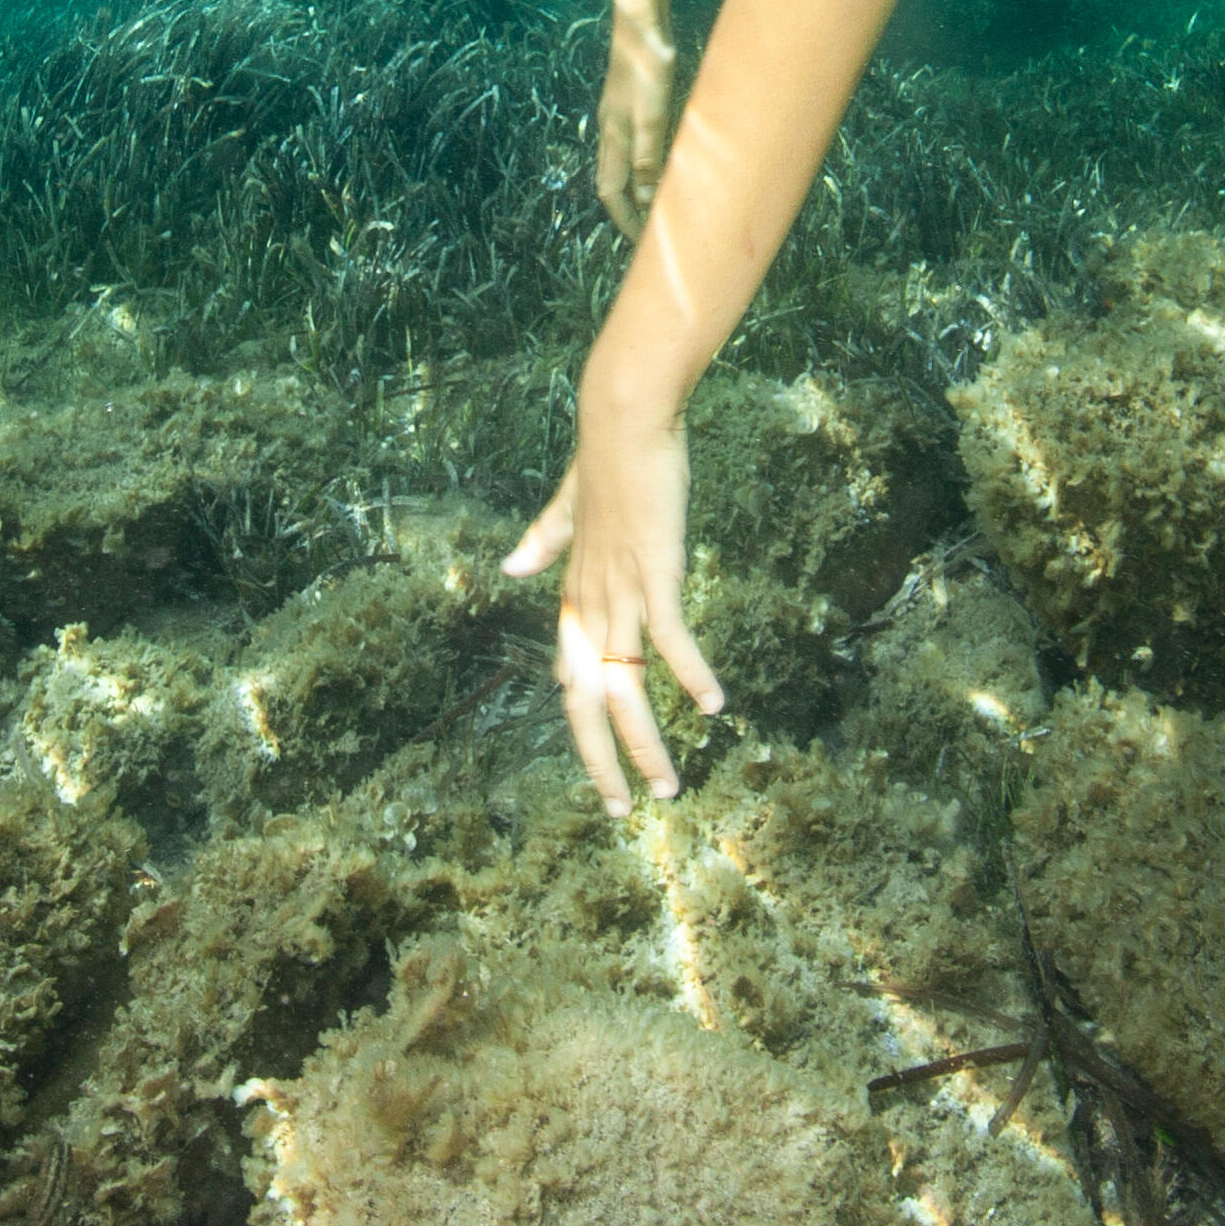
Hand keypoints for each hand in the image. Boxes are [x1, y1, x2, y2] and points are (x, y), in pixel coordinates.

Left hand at [505, 385, 720, 810]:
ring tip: (669, 785)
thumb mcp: (567, 510)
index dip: (585, 730)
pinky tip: (714, 706)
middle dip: (604, 762)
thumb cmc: (603, 460)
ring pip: (624, 686)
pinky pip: (669, 637)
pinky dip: (691, 673)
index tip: (605, 772)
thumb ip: (543, 540)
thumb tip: (509, 564)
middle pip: (587, 702)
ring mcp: (619, 590)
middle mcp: (589, 602)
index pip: (571, 680)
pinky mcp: (652, 573)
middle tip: (625, 810)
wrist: (620, 415)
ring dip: (647, 742)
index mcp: (574, 592)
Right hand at [594, 1, 684, 237]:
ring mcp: (620, 117)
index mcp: (614, 137)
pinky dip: (647, 166)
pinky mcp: (633, 104)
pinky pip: (636, 147)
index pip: (611, 191)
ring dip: (638, 190)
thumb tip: (646, 198)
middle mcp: (612, 131)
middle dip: (629, 211)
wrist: (641, 20)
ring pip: (625, 165)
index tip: (642, 243)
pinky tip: (664, 165)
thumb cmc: (647, 64)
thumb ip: (648, 154)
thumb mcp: (652, 113)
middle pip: (614, 181)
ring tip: (659, 208)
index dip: (624, 219)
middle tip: (652, 232)